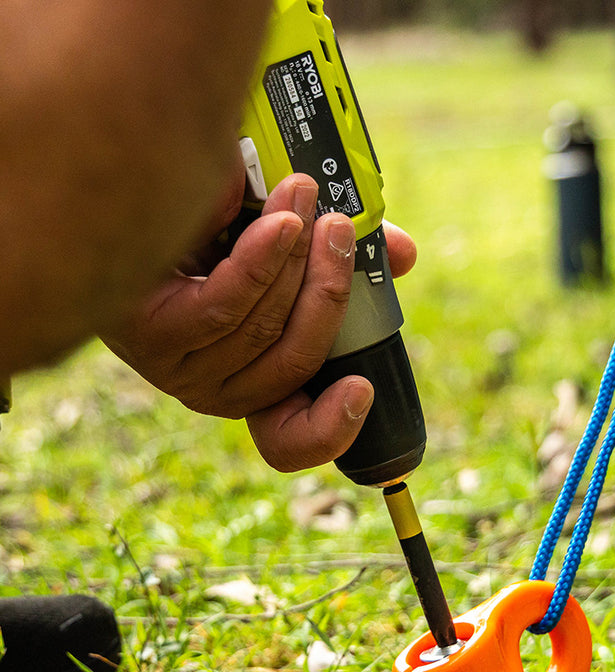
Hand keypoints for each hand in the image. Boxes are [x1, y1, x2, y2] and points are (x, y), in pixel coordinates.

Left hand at [101, 171, 416, 471]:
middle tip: (342, 230)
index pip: (288, 440)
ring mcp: (179, 369)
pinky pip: (225, 306)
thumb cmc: (205, 232)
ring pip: (263, 328)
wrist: (117, 196)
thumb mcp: (287, 248)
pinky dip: (261, 262)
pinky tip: (279, 221)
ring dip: (296, 260)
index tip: (362, 388)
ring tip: (305, 194)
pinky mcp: (151, 335)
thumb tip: (404, 256)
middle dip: (329, 293)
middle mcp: (216, 388)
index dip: (330, 430)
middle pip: (294, 363)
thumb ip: (341, 256)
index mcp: (252, 383)